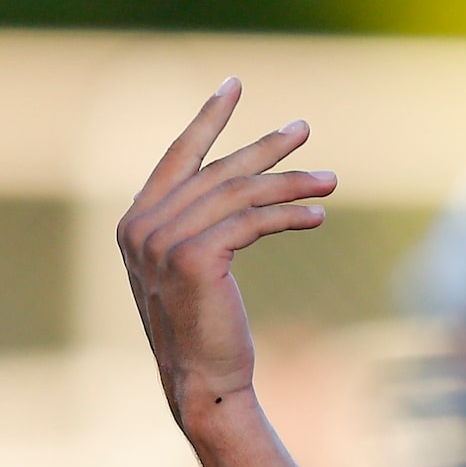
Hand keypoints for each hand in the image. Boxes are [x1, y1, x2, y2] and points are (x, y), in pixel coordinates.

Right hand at [114, 79, 337, 429]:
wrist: (202, 382)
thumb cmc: (206, 331)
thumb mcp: (194, 269)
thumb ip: (200, 225)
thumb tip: (242, 187)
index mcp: (135, 224)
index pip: (177, 157)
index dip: (207, 119)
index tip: (233, 85)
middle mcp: (141, 228)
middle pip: (217, 172)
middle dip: (265, 148)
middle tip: (304, 128)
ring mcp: (163, 243)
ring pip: (240, 195)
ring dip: (291, 184)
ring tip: (330, 181)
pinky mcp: (195, 258)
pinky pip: (252, 223)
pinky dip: (289, 216)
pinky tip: (318, 217)